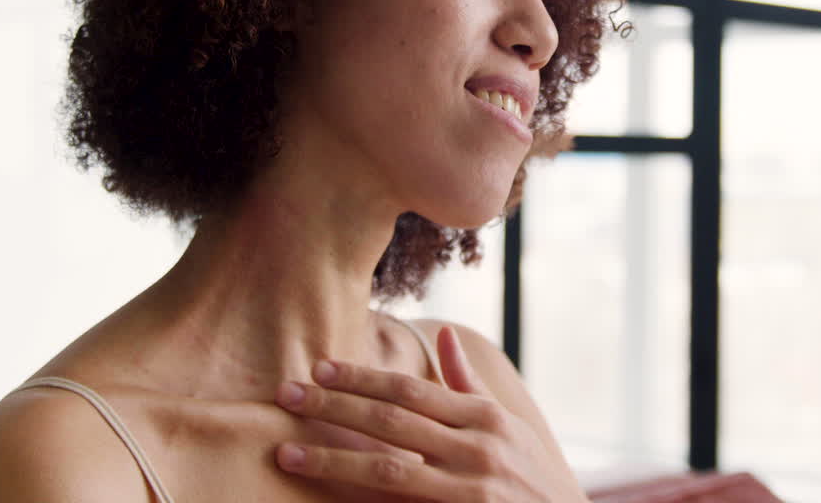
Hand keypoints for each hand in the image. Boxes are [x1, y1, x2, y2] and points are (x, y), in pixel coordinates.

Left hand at [274, 326, 583, 501]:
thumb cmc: (534, 475)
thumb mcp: (511, 425)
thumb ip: (470, 385)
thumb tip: (444, 334)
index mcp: (486, 417)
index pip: (411, 390)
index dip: (362, 378)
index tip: (320, 369)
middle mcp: (478, 449)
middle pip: (391, 422)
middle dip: (334, 406)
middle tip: (286, 395)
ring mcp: (470, 490)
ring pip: (388, 469)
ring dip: (332, 459)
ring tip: (287, 452)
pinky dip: (361, 500)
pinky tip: (328, 497)